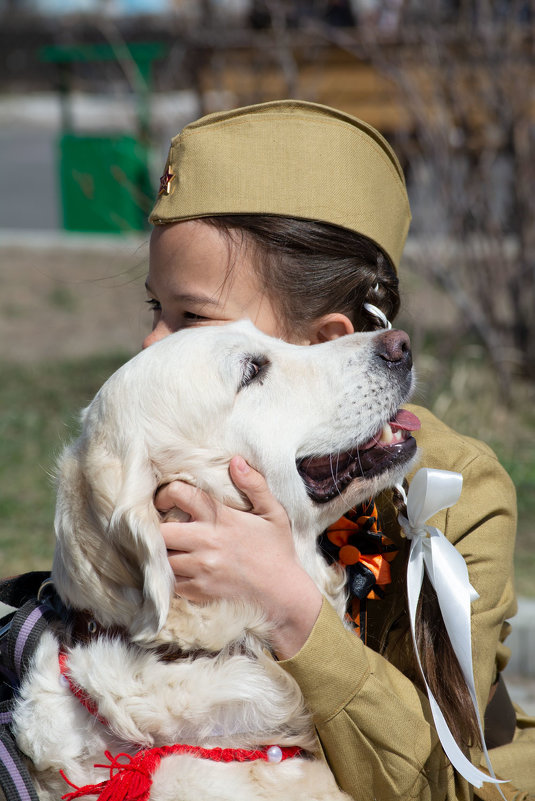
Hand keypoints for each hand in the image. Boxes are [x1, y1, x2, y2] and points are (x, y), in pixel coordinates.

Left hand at [156, 456, 322, 658]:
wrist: (283, 594)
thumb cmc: (277, 550)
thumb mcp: (273, 513)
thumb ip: (255, 485)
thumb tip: (236, 460)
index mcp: (221, 518)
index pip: (180, 495)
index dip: (166, 494)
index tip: (167, 499)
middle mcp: (207, 542)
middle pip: (160, 531)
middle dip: (156, 527)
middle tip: (163, 525)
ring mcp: (200, 568)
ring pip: (162, 557)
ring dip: (163, 551)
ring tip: (171, 547)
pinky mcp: (198, 591)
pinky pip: (170, 580)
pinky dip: (171, 574)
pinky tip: (180, 568)